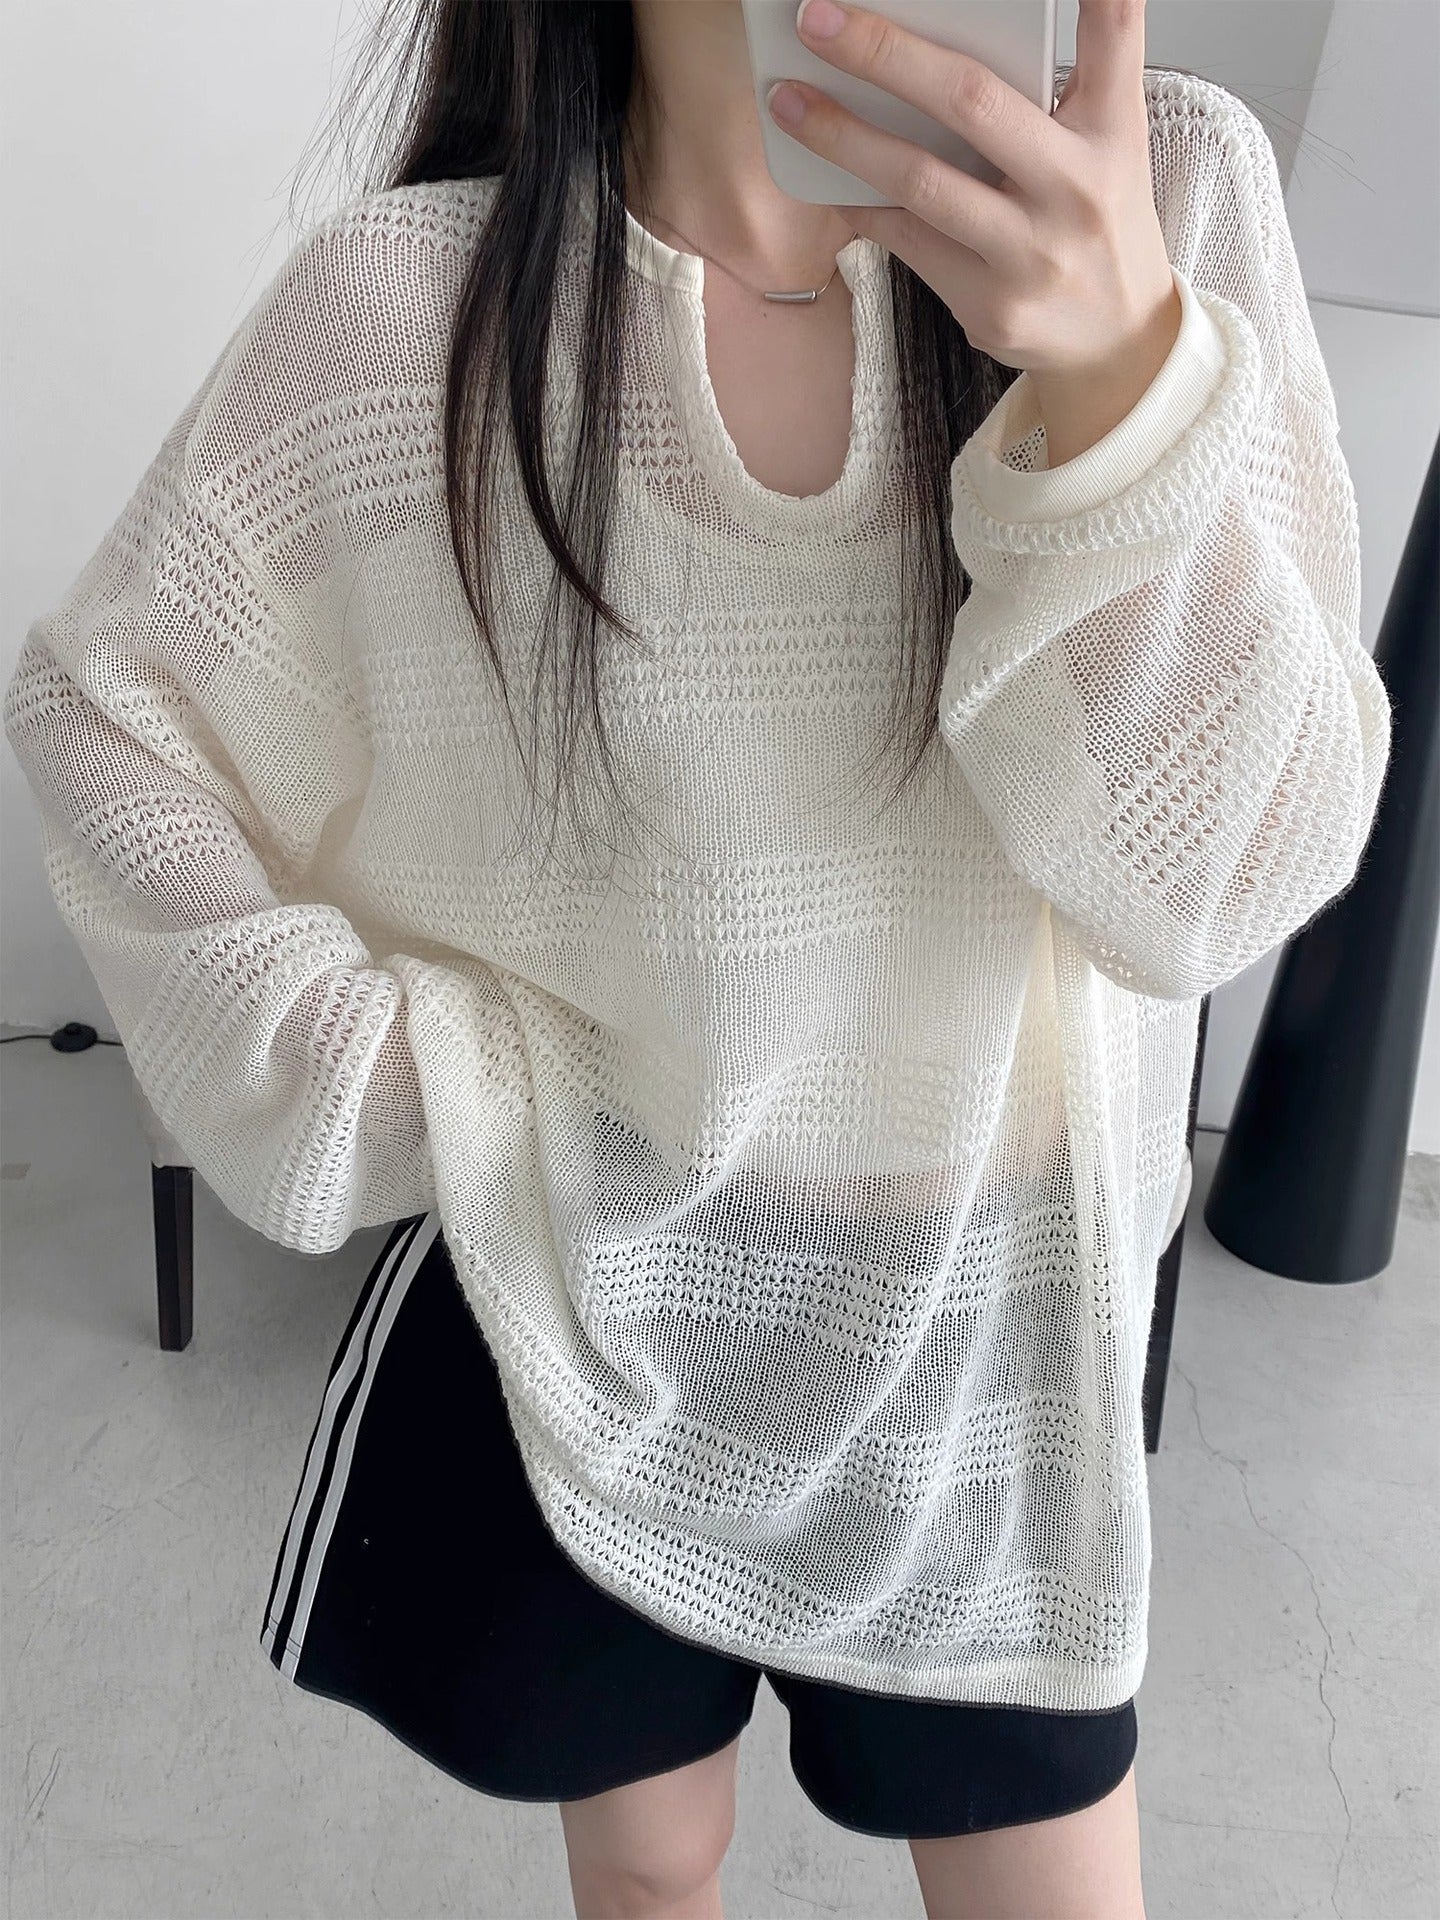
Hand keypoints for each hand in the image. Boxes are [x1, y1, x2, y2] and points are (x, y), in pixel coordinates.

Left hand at [770, 0, 1182, 458]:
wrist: (1116, 340)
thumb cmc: (1094, 220)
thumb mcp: (1108, 140)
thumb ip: (1072, 75)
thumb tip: (960, 31)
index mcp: (1111, 130)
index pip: (1113, 38)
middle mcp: (1075, 187)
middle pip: (972, 101)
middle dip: (885, 53)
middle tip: (818, 20)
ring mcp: (1030, 253)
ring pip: (920, 182)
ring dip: (842, 137)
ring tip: (788, 101)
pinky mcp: (992, 305)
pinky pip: (908, 241)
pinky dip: (863, 203)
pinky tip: (827, 176)